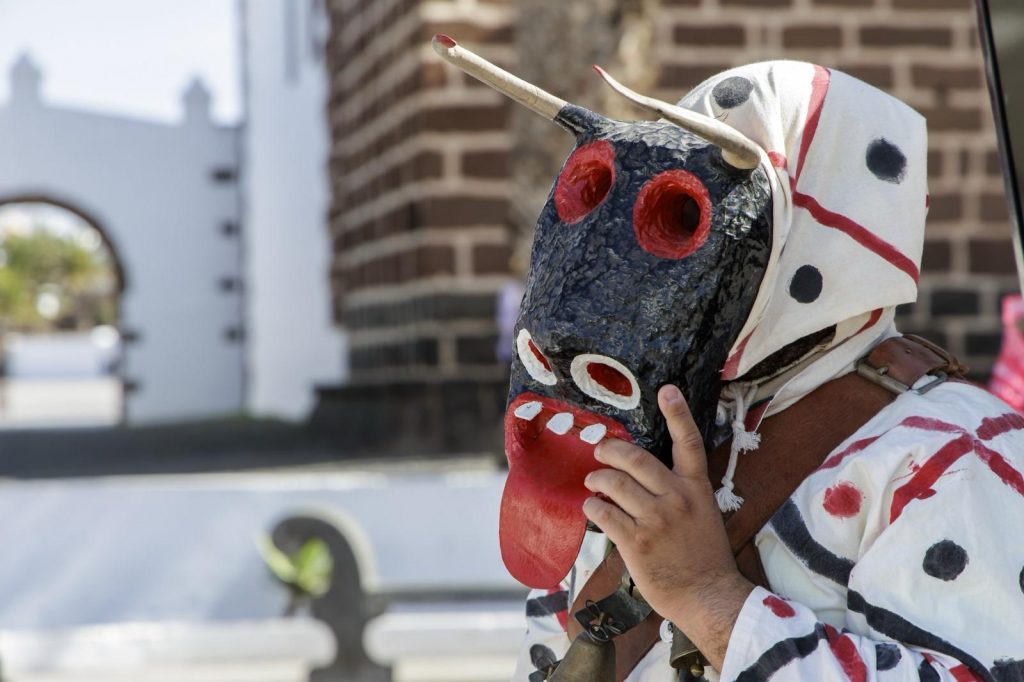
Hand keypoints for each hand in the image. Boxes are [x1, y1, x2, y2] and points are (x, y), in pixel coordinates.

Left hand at [581, 384, 753, 669]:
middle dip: (610, 450)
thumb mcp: (704, 514)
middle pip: (635, 458)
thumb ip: (679, 492)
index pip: (689, 443)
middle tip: (599, 451)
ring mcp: (656, 519)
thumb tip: (644, 476)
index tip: (667, 390)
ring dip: (596, 480)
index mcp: (697, 488)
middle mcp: (677, 497)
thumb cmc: (703, 556)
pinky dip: (592, 508)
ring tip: (592, 483)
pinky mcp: (636, 540)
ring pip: (613, 484)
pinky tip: (591, 509)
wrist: (708, 595)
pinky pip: (603, 513)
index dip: (678, 414)